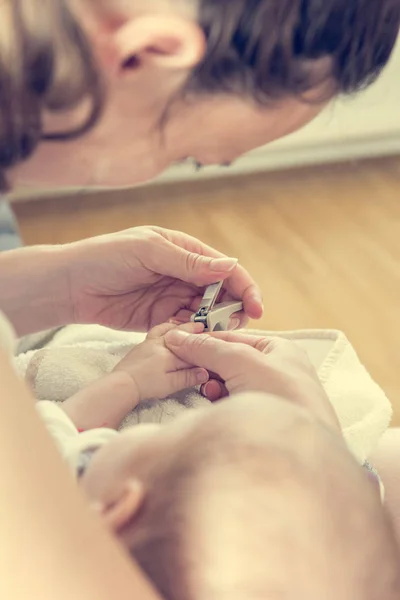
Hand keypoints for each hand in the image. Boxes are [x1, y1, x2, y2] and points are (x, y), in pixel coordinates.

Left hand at [65, 226, 262, 330]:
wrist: (71, 285)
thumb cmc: (106, 257)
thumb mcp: (148, 252)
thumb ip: (188, 262)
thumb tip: (229, 266)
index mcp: (184, 250)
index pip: (224, 268)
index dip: (244, 286)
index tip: (256, 307)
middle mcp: (183, 274)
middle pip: (220, 293)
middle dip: (233, 309)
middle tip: (237, 327)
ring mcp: (172, 297)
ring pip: (206, 314)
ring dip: (216, 326)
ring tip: (218, 338)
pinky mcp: (161, 319)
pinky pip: (187, 328)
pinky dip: (196, 335)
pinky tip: (197, 342)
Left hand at [113, 322, 208, 402]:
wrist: (122, 384)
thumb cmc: (146, 385)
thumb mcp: (171, 385)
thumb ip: (189, 377)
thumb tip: (205, 372)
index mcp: (171, 352)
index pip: (192, 348)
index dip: (203, 346)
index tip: (212, 343)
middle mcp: (161, 343)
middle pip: (180, 333)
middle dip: (193, 329)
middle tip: (202, 327)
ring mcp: (150, 342)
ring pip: (167, 328)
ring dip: (177, 326)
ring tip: (184, 325)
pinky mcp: (142, 345)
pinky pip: (156, 331)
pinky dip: (164, 328)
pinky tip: (165, 332)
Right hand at [164, 330, 339, 431]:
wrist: (301, 451)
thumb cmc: (283, 396)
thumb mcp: (242, 362)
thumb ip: (209, 349)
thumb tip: (179, 338)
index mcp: (280, 350)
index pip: (235, 339)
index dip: (207, 341)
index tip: (181, 345)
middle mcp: (279, 372)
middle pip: (232, 363)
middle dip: (211, 369)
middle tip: (194, 374)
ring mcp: (273, 399)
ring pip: (233, 387)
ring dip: (216, 388)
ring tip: (210, 393)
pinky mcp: (265, 423)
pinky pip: (237, 408)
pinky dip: (225, 406)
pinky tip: (219, 409)